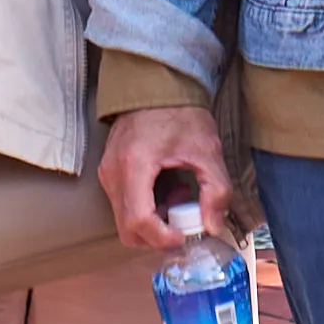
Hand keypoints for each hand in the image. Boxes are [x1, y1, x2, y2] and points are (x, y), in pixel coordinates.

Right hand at [103, 102, 231, 251]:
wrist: (157, 85)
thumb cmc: (180, 112)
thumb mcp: (207, 150)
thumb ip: (216, 190)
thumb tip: (212, 225)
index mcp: (134, 165)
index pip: (138, 221)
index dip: (162, 237)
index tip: (185, 235)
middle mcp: (113, 172)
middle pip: (128, 229)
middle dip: (158, 234)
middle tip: (184, 218)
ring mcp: (107, 173)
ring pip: (125, 220)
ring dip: (154, 221)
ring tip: (178, 196)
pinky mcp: (110, 172)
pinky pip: (124, 205)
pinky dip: (146, 209)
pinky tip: (167, 189)